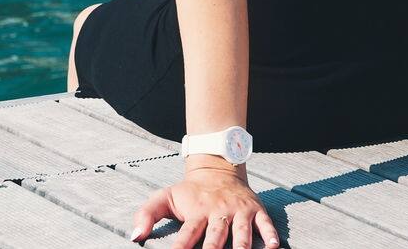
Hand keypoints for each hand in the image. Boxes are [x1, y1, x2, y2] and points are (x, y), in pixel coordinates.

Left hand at [131, 162, 279, 247]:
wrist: (218, 166)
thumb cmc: (190, 191)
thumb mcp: (165, 197)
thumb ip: (147, 214)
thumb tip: (134, 237)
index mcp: (197, 212)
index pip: (188, 234)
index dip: (181, 247)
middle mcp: (218, 212)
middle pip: (216, 237)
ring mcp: (238, 211)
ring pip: (241, 232)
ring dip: (242, 246)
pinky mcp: (255, 209)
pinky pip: (265, 222)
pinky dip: (270, 234)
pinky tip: (273, 246)